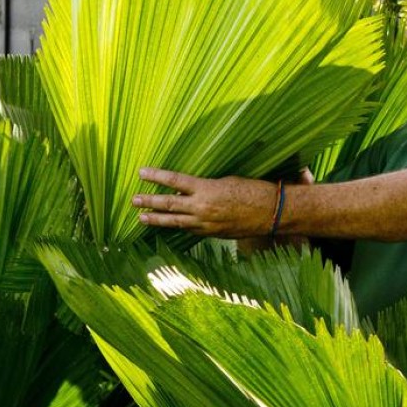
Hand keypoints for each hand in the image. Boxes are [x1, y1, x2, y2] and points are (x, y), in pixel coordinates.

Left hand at [134, 167, 275, 237]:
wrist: (272, 213)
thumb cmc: (253, 191)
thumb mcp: (227, 181)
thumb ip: (206, 186)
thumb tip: (191, 189)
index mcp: (207, 189)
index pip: (175, 181)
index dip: (156, 177)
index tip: (141, 173)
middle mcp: (203, 208)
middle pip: (169, 205)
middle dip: (149, 202)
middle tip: (134, 200)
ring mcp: (206, 224)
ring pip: (175, 222)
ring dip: (156, 219)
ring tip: (141, 218)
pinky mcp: (212, 233)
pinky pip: (190, 230)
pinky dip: (178, 226)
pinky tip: (168, 226)